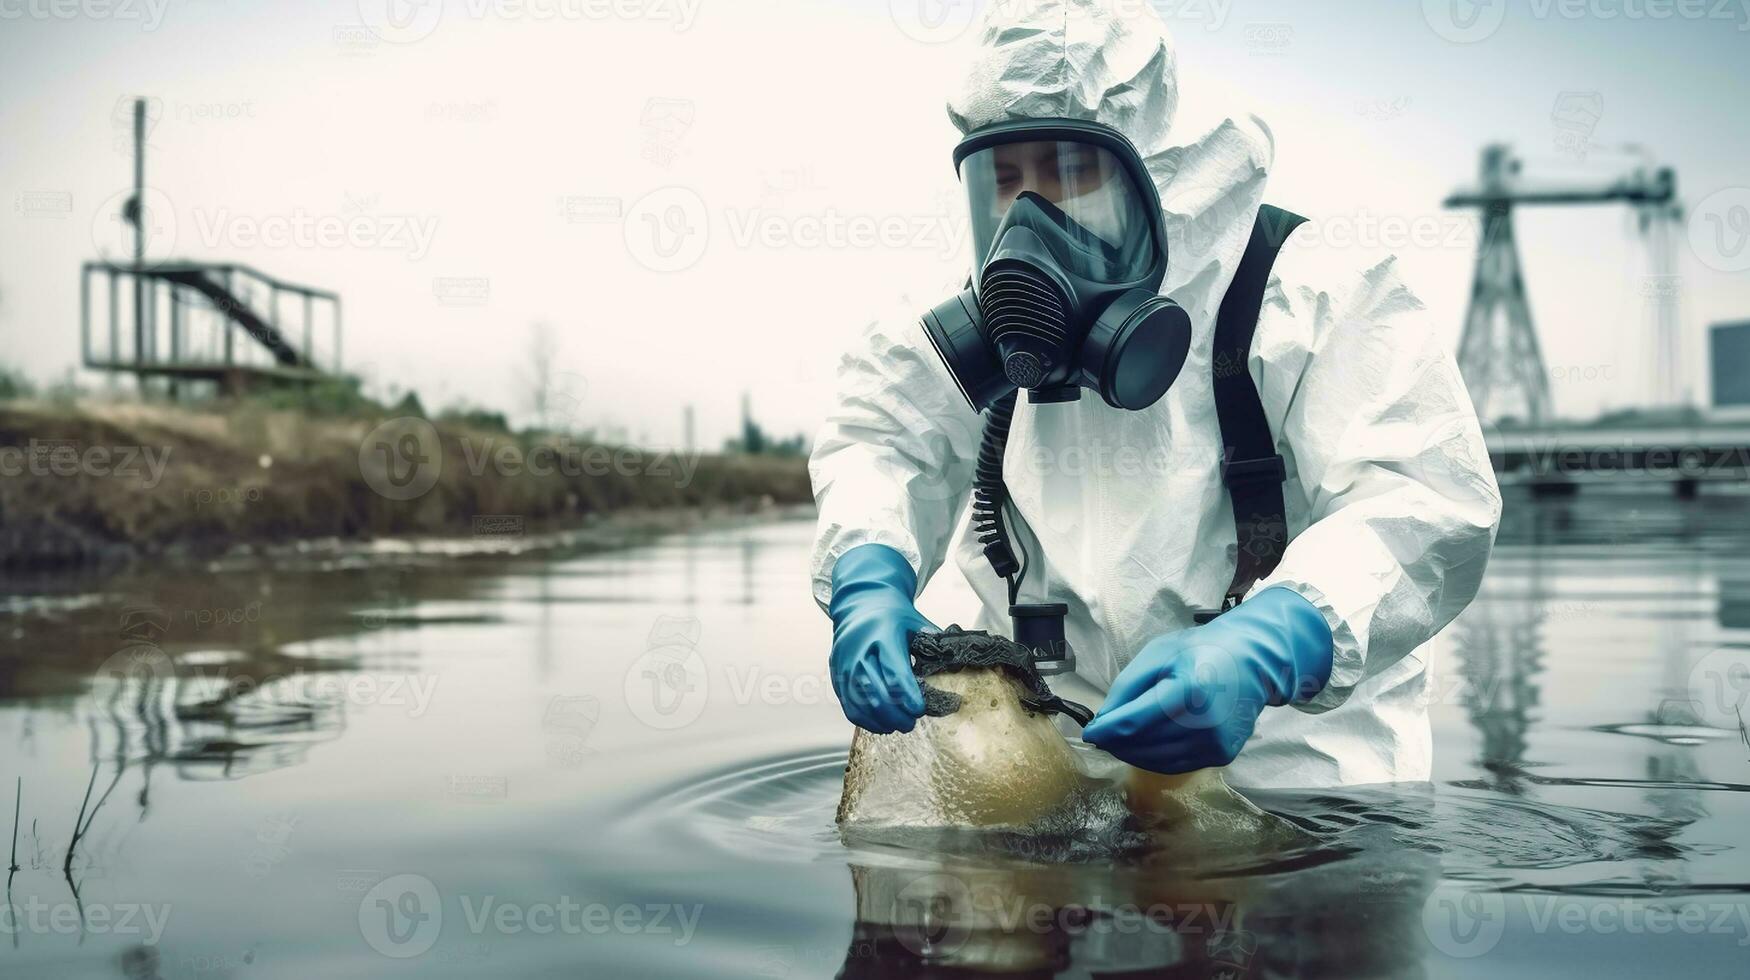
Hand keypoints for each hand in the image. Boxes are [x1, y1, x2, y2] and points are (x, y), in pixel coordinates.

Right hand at [828, 544, 932, 733]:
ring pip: (860, 703)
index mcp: (883, 635)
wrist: (860, 604)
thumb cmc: (891, 616)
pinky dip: (865, 720)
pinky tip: (880, 724)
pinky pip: (848, 704)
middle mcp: (860, 650)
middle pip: (876, 693)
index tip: (919, 709)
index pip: (894, 672)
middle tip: (911, 722)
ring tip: (897, 726)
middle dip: (896, 714)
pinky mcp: (837, 675)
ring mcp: (845, 664)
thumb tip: (955, 665)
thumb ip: (933, 643)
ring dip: (880, 720)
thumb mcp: (915, 622)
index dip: (907, 695)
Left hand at [1082, 587, 1332, 772]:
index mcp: (1187, 691)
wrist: (1252, 663)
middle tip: (1102, 733)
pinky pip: (1175, 765)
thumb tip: (1103, 722)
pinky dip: (1154, 758)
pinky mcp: (1222, 757)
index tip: (1088, 732)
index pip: (1134, 723)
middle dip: (1116, 742)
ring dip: (1132, 753)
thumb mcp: (1158, 655)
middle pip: (1142, 746)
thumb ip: (1127, 688)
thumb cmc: (1201, 652)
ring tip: (1122, 738)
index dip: (1106, 731)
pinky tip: (1146, 744)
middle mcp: (1204, 724)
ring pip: (1156, 761)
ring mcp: (1215, 744)